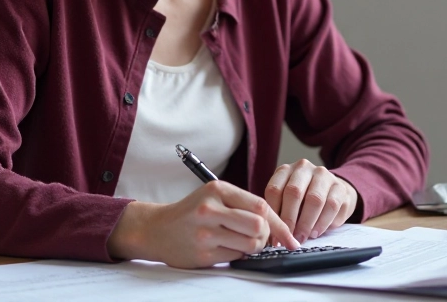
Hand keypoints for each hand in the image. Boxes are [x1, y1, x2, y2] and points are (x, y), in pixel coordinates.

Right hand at [107, 181, 298, 268]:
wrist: (157, 229)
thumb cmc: (192, 212)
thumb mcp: (215, 196)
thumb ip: (243, 204)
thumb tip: (278, 225)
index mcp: (217, 189)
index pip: (260, 205)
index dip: (279, 222)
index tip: (289, 236)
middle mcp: (210, 209)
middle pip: (259, 226)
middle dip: (266, 235)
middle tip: (260, 237)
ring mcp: (205, 233)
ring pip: (250, 244)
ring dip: (253, 247)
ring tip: (242, 242)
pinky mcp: (203, 254)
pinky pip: (235, 257)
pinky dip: (237, 255)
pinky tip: (226, 248)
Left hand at [264, 159, 358, 243]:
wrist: (333, 192)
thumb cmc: (304, 201)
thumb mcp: (287, 201)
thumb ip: (279, 212)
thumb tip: (273, 237)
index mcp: (286, 170)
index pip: (274, 190)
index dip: (273, 215)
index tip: (273, 234)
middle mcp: (304, 168)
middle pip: (294, 192)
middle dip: (290, 219)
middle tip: (288, 238)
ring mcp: (325, 176)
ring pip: (315, 199)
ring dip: (306, 223)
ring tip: (301, 238)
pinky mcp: (340, 187)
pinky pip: (332, 206)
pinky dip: (322, 223)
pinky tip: (316, 233)